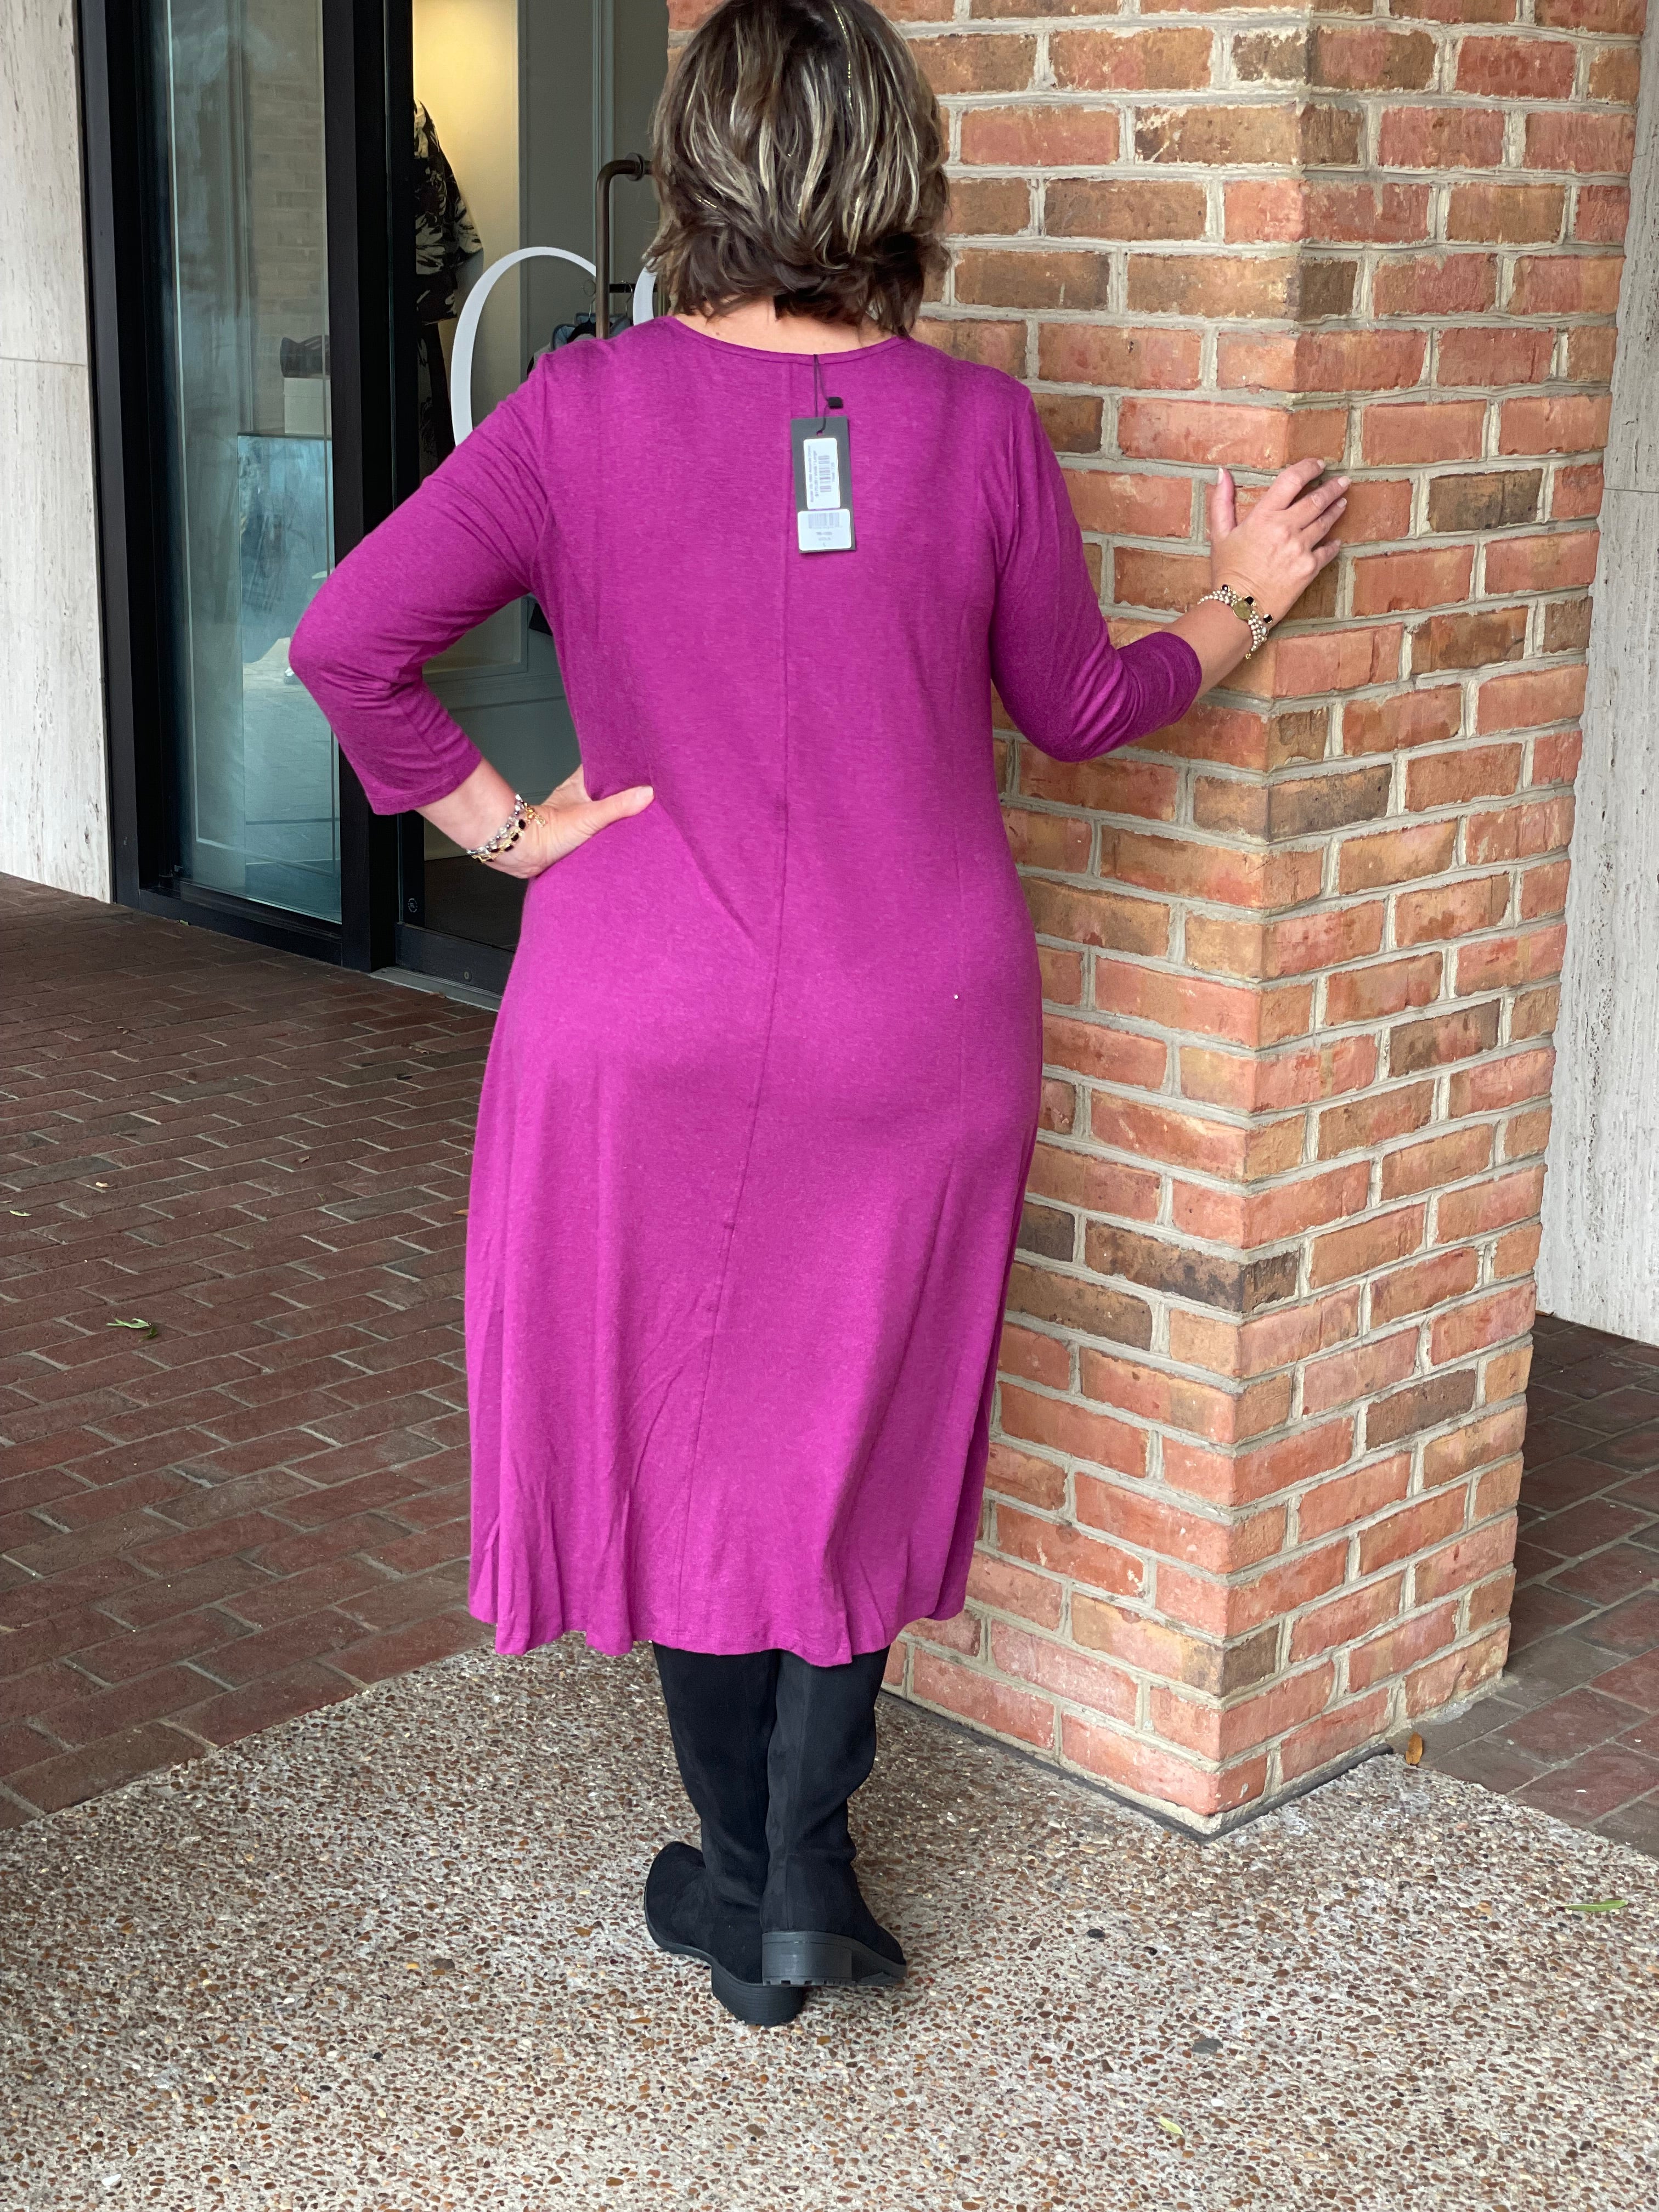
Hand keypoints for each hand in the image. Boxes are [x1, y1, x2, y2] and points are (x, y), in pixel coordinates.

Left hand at [486, 767, 653, 880]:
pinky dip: (609, 830)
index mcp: (579, 784)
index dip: (619, 764)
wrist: (525, 854)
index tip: (638, 764)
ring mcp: (577, 816)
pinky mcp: (576, 835)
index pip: (602, 766)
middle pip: (605, 788)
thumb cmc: (547, 831)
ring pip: (602, 808)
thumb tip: (647, 793)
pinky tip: (622, 835)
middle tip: (647, 789)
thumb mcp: (590, 816)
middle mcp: (578, 798)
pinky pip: (598, 829)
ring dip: (616, 811)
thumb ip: (618, 806)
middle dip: (623, 790)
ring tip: (640, 812)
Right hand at [1207, 458, 1347, 622]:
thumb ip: (1222, 501)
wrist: (1239, 608)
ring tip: (1342, 503)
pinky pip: (1328, 552)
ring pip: (1326, 522)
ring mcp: (1300, 548)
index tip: (1318, 465)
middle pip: (1316, 500)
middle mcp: (1286, 528)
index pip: (1292, 480)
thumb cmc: (1228, 572)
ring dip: (1336, 510)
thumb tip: (1223, 473)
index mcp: (1264, 516)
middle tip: (1341, 482)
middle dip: (1332, 488)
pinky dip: (1333, 545)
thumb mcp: (1220, 534)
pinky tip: (1336, 541)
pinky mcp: (1309, 568)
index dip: (1308, 468)